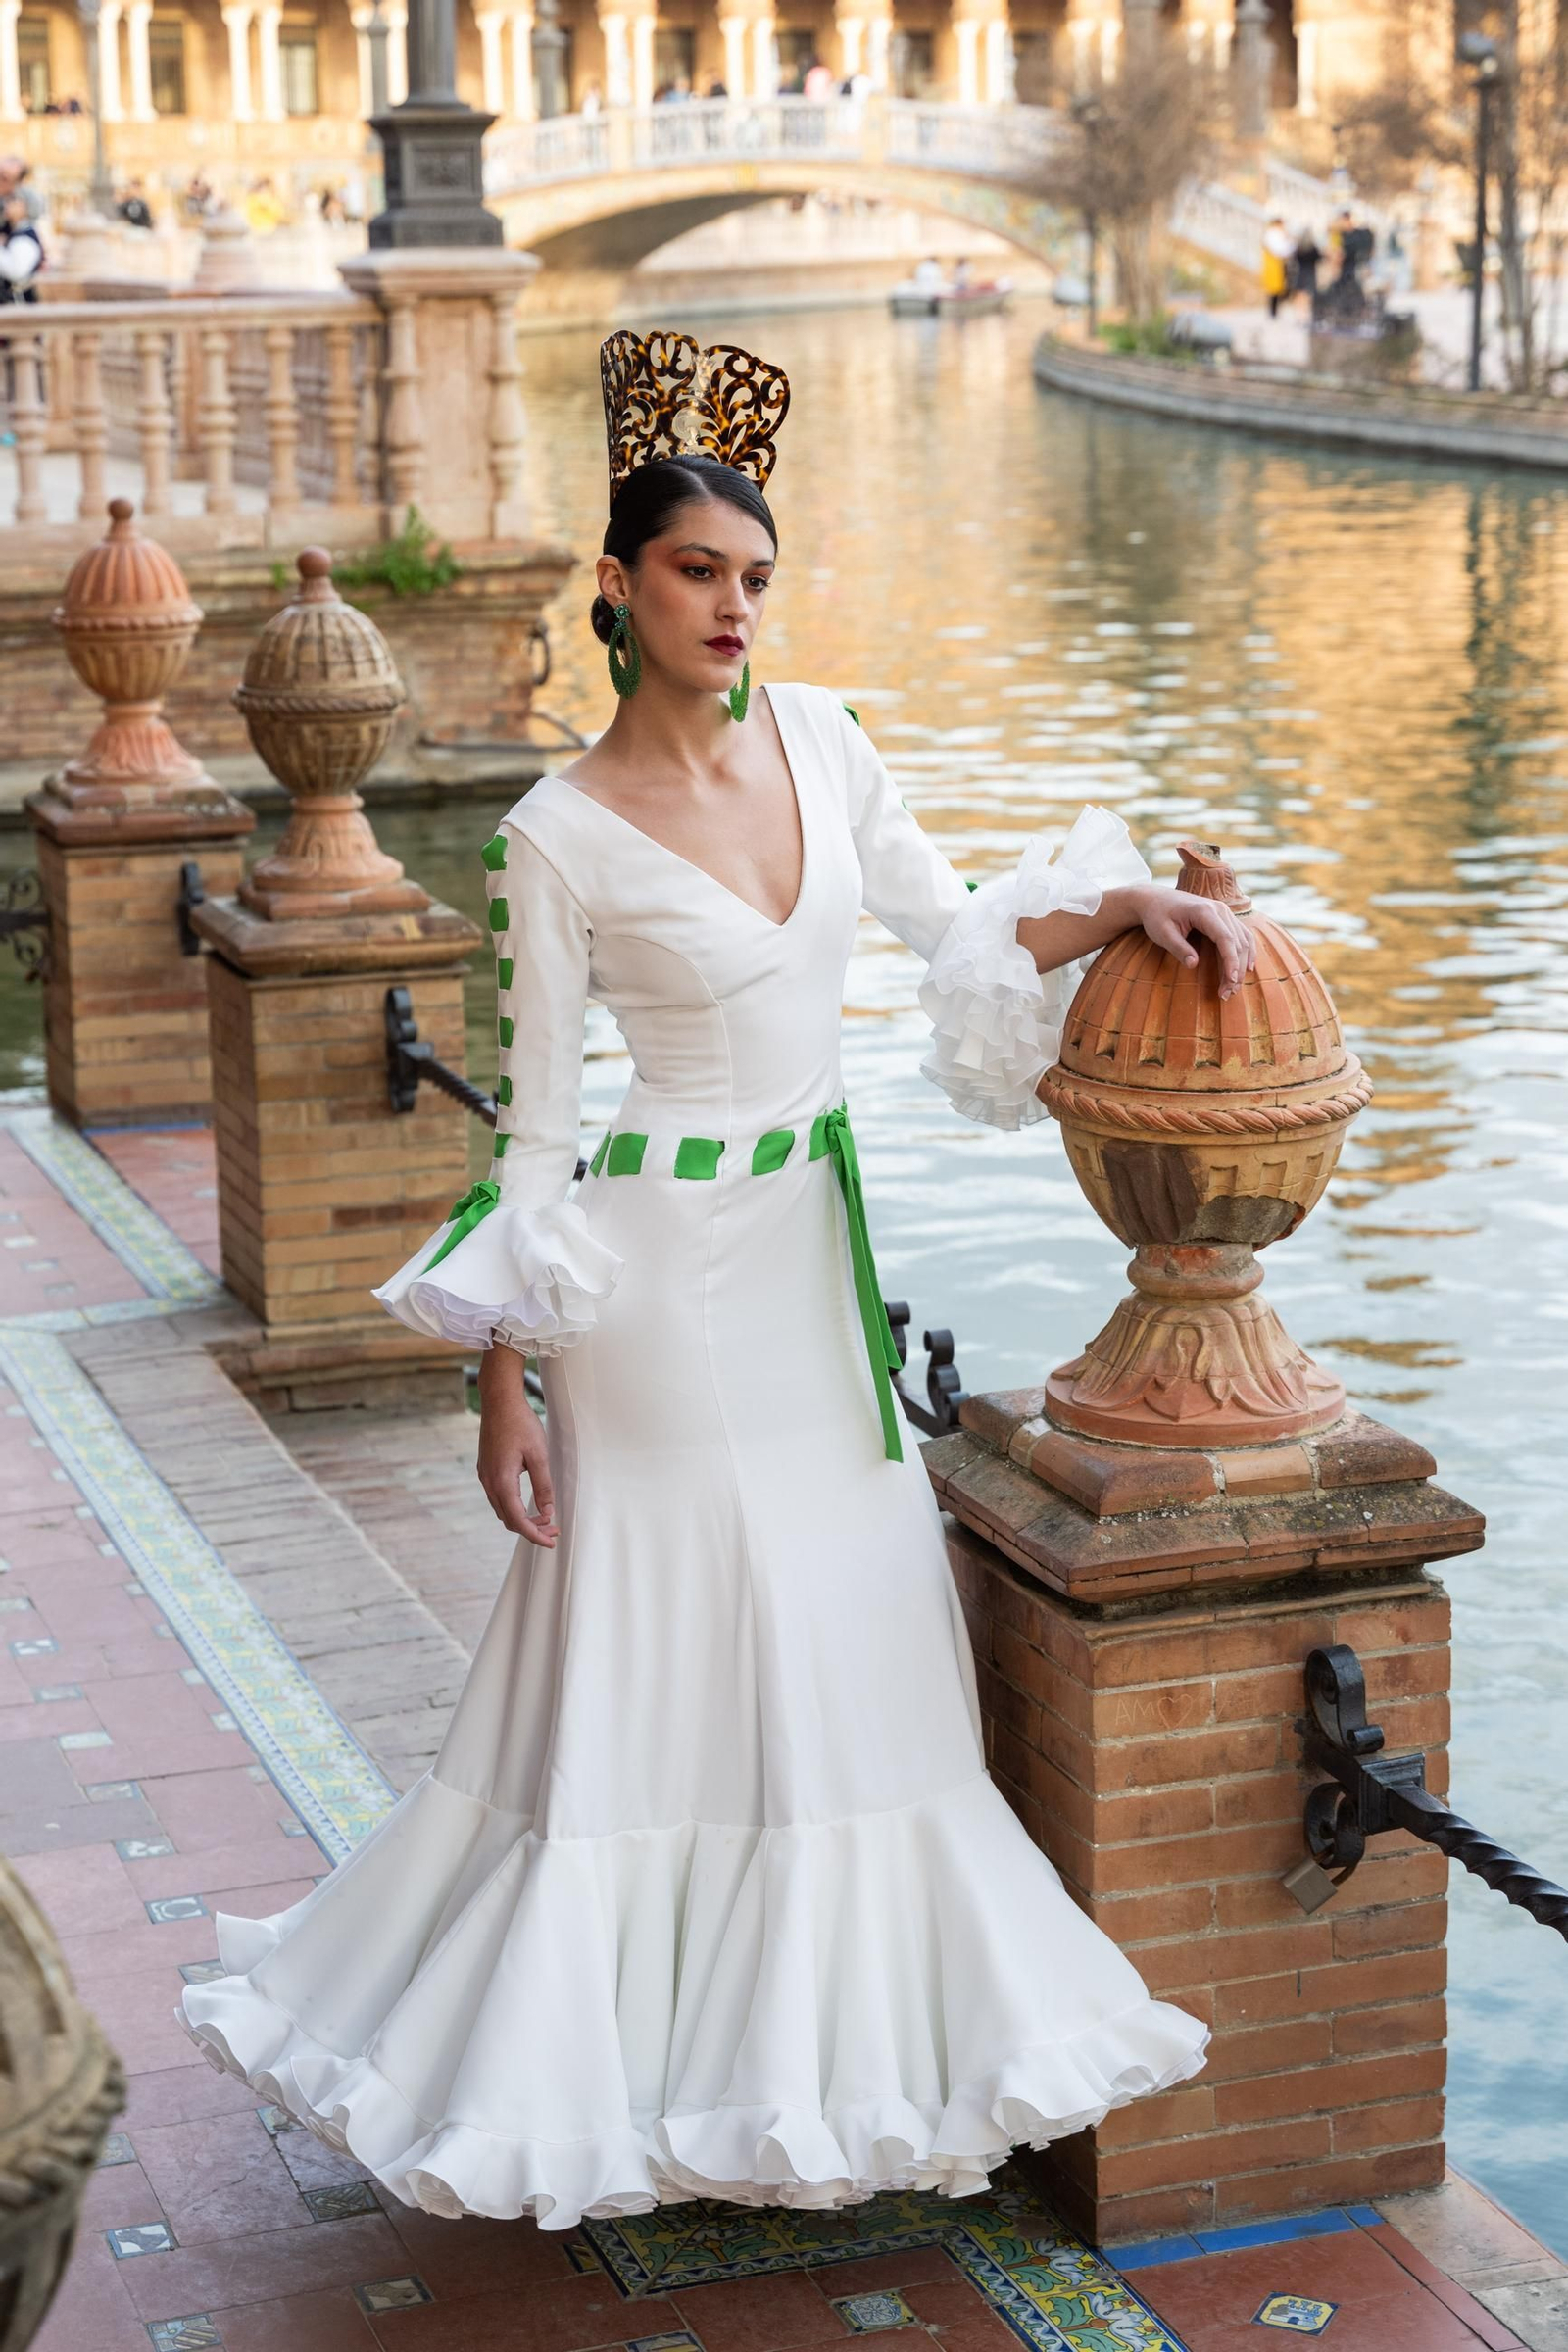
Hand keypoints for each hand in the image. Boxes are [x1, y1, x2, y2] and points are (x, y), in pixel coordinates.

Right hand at [476, 1343, 557, 1547]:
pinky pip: (498, 1497)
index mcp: (501, 1481)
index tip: (551, 1541)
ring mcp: (485, 1476)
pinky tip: (529, 1501)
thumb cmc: (520, 1424)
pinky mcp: (486, 1468)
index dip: (535, 1535)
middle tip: (553, 1528)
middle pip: (508, 1519)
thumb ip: (543, 1485)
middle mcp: (489, 1482)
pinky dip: (514, 1506)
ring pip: (502, 1509)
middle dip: (531, 1528)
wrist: (498, 1401)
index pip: (517, 1520)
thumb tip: (547, 1511)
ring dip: (522, 1517)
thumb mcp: (538, 1455)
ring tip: (545, 1516)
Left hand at [1132, 884, 1256, 1000]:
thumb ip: (1178, 948)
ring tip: (1233, 987)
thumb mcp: (1162, 933)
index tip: (1230, 980)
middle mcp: (1219, 909)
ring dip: (1242, 965)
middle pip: (1237, 942)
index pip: (1225, 938)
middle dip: (1235, 969)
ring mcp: (1224, 912)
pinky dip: (1247, 951)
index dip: (1231, 960)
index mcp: (1204, 911)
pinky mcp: (1224, 917)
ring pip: (1243, 940)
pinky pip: (1242, 934)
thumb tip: (1193, 965)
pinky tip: (1248, 968)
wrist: (1155, 899)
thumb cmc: (1157, 916)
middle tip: (1226, 994)